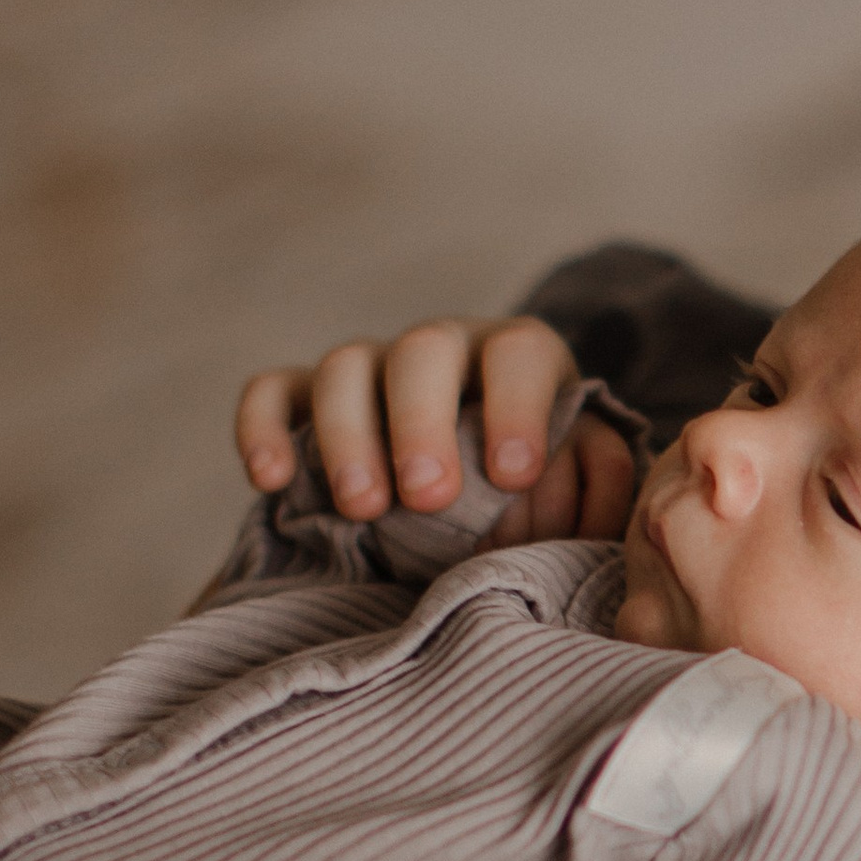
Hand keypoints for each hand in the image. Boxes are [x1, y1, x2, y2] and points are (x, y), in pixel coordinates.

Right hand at [234, 315, 637, 538]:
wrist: (468, 493)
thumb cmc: (532, 486)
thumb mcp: (581, 477)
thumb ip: (598, 483)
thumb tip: (598, 508)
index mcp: (518, 358)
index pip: (521, 353)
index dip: (518, 406)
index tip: (513, 472)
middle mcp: (442, 350)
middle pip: (424, 351)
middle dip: (422, 421)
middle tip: (430, 496)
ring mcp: (371, 369)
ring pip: (346, 368)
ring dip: (348, 435)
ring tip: (364, 510)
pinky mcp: (306, 397)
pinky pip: (272, 392)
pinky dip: (261, 427)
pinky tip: (271, 481)